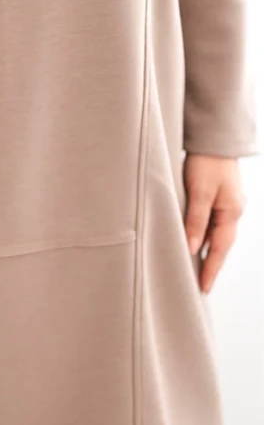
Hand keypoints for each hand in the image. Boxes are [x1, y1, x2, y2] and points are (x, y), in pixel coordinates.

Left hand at [183, 154, 246, 293]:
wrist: (214, 136)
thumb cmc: (206, 162)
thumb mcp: (199, 193)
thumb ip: (195, 221)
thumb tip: (193, 249)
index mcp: (231, 212)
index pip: (220, 248)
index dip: (211, 269)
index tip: (204, 288)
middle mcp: (232, 210)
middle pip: (220, 243)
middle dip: (211, 263)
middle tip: (200, 284)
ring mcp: (227, 203)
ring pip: (216, 233)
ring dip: (207, 249)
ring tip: (195, 267)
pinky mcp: (219, 195)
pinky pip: (212, 221)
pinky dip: (204, 234)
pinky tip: (195, 240)